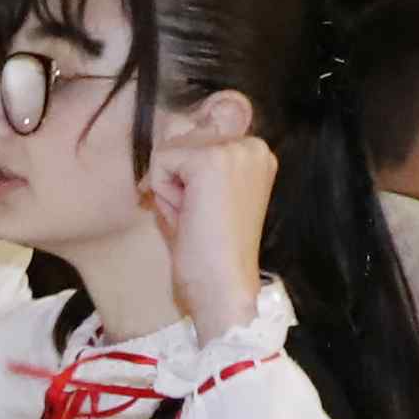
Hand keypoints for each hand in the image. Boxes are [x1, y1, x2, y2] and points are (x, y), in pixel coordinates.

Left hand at [146, 126, 275, 326]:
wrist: (224, 288)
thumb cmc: (212, 252)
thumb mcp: (207, 195)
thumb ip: (194, 163)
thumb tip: (169, 130)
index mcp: (257, 154)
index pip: (199, 142)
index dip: (186, 179)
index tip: (202, 212)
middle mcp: (252, 145)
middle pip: (183, 141)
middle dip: (177, 182)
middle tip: (198, 219)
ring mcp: (234, 150)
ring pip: (170, 150)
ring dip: (170, 188)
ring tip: (195, 218)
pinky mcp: (210, 160)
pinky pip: (160, 160)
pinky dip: (163, 192)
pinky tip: (188, 216)